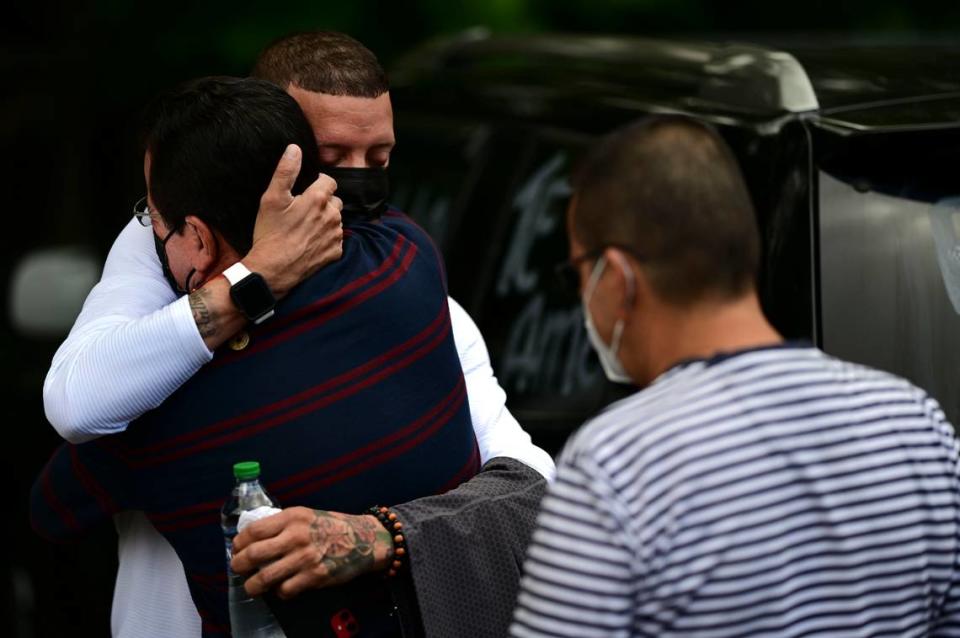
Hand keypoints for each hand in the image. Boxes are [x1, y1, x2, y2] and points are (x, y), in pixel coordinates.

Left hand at [231, 506, 392, 598]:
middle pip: (253, 554)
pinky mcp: (314, 576)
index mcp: (292, 517)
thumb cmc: (332, 527)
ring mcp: (305, 557)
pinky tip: (282, 588)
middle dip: (238, 565)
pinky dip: (279, 592)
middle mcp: (296, 536)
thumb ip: (282, 525)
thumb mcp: (306, 516)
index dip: (239, 543)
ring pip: (265, 577)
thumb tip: (253, 539)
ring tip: (252, 587)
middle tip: (238, 569)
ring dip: (253, 585)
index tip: (237, 549)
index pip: (253, 531)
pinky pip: (285, 589)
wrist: (364, 539)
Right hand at [244, 144, 343, 297]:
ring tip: (304, 228)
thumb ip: (286, 171)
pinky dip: (326, 239)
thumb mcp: (271, 198)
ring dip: (325, 220)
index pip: (329, 181)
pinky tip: (310, 242)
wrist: (273, 270)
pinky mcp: (336, 252)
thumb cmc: (270, 233)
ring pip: (336, 220)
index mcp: (319, 199)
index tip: (304, 193)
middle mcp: (333, 216)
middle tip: (302, 212)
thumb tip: (294, 148)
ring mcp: (336, 235)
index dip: (317, 184)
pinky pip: (336, 239)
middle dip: (323, 203)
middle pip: (335, 200)